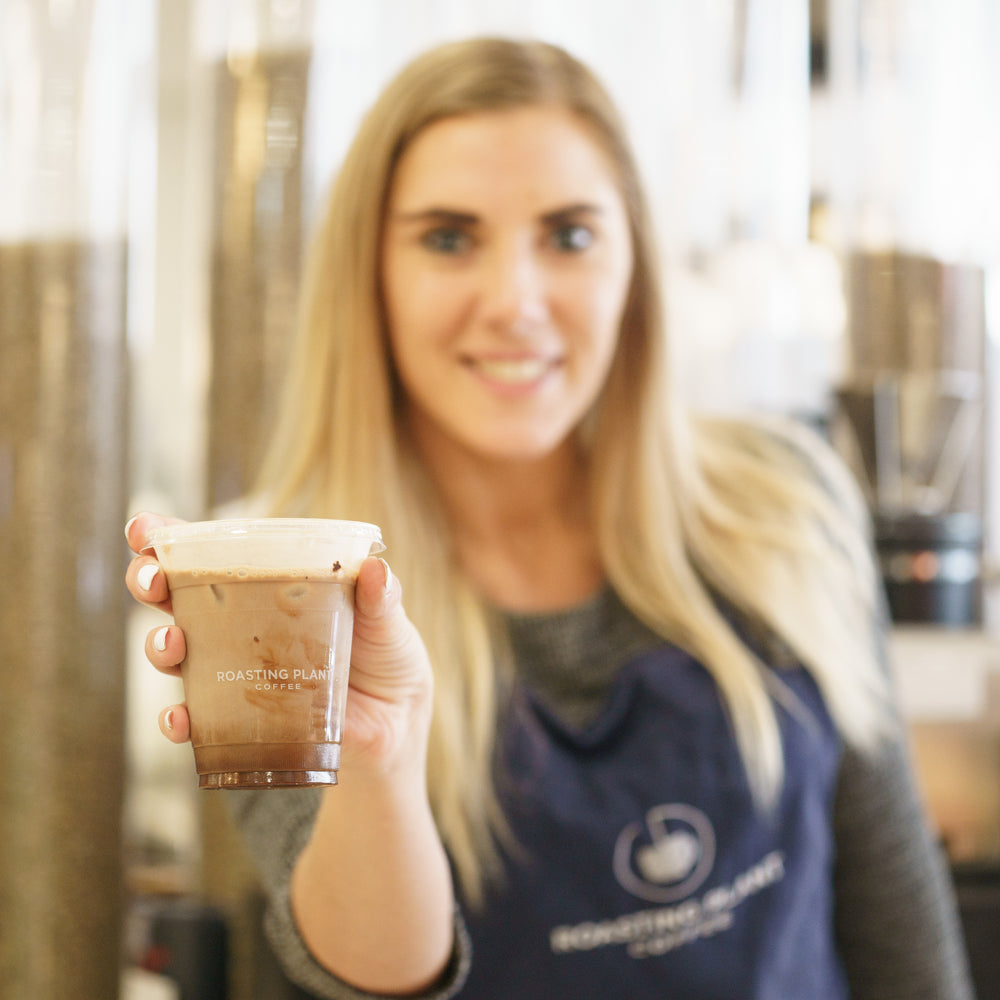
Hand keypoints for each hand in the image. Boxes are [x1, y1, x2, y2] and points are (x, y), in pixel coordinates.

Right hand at [123, 512, 434, 772]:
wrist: (395, 725)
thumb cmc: (387, 657)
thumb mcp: (388, 623)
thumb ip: (381, 600)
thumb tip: (376, 571)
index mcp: (270, 584)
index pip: (210, 553)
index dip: (168, 539)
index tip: (145, 529)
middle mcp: (240, 623)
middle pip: (174, 595)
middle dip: (149, 581)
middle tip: (150, 580)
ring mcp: (234, 670)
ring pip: (176, 652)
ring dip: (159, 645)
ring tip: (173, 643)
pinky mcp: (239, 718)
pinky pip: (196, 719)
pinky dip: (180, 719)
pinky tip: (182, 717)